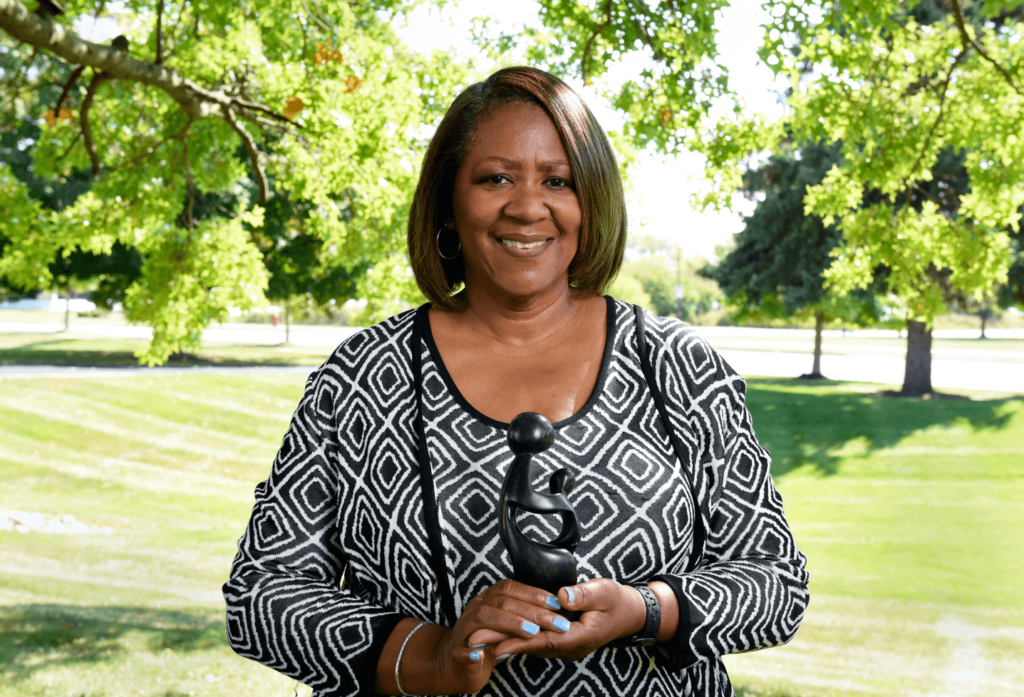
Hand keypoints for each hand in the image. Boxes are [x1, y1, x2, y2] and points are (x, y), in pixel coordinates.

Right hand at [427, 579, 573, 693]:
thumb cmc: (487, 642)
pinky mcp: (457, 655)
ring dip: (509, 624)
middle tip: (557, 622)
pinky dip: (471, 654)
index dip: (533, 594)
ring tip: (533, 633)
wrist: (454, 664)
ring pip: (484, 618)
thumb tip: (555, 605)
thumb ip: (524, 615)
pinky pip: (462, 652)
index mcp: (488, 600)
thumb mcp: (508, 626)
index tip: (556, 602)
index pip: (510, 589)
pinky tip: (482, 656)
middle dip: (533, 612)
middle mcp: (475, 610)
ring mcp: (464, 631)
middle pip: (502, 603)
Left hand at [490, 578, 645, 661]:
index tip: (495, 644)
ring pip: (530, 645)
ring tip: (478, 640)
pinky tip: (500, 635)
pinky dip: (517, 638)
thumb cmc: (617, 601)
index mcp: (579, 636)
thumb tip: (560, 596)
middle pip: (531, 646)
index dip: (518, 641)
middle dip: (502, 643)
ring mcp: (565, 645)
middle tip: (474, 642)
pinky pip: (535, 640)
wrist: (630, 613)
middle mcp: (569, 646)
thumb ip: (582, 595)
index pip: (543, 640)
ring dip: (505, 641)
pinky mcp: (561, 639)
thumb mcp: (604, 592)